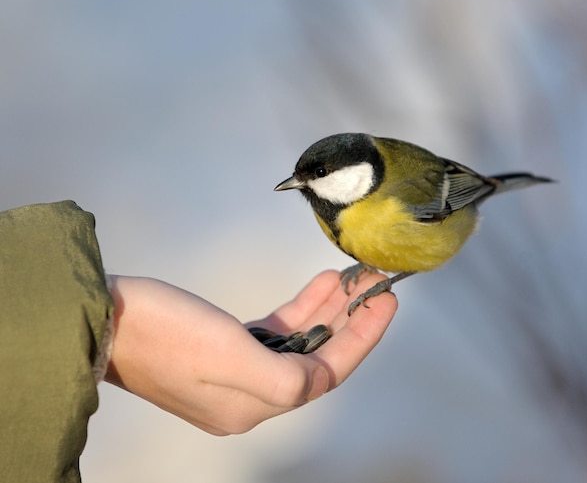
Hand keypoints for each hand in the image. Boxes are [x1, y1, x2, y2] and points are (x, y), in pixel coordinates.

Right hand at [105, 270, 396, 435]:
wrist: (103, 317)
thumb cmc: (161, 332)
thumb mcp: (228, 357)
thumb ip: (284, 377)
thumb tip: (319, 379)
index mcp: (251, 405)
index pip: (325, 373)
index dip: (361, 337)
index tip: (385, 301)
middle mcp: (247, 395)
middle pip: (315, 357)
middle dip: (349, 320)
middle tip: (373, 286)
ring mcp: (234, 370)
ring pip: (298, 341)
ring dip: (325, 310)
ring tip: (349, 279)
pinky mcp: (222, 347)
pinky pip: (275, 331)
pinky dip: (298, 309)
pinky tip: (316, 287)